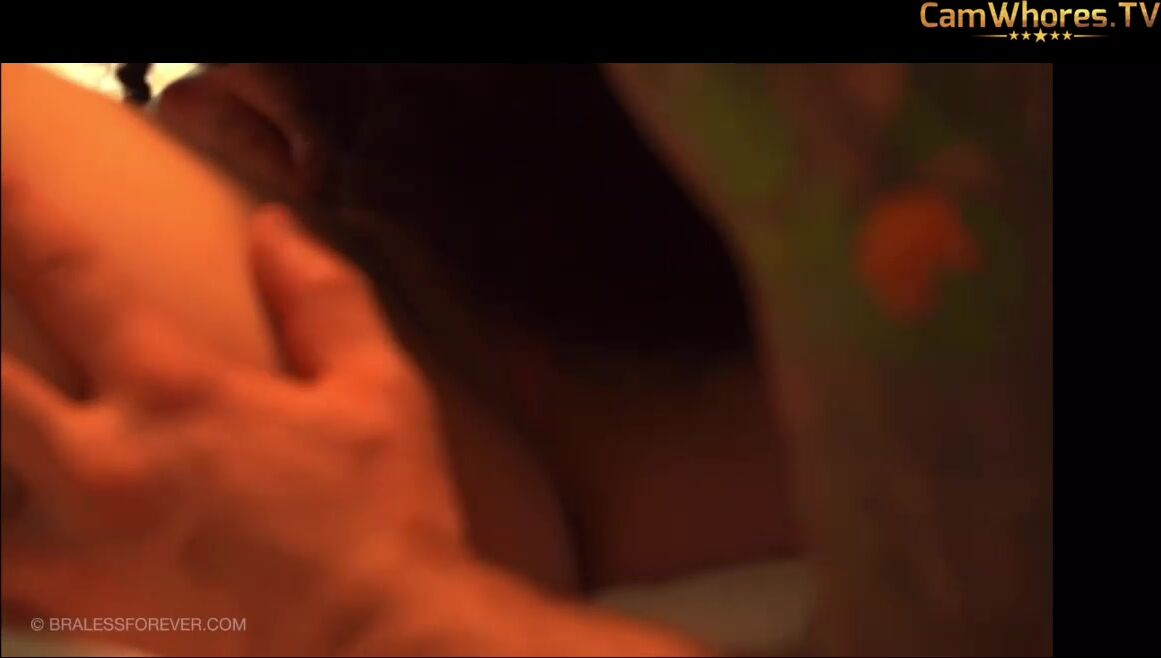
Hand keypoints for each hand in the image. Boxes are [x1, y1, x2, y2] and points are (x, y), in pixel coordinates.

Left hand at [1, 203, 465, 655]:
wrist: (377, 648)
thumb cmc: (384, 517)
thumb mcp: (378, 389)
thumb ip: (322, 296)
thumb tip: (273, 227)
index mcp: (176, 398)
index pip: (69, 277)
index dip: (21, 214)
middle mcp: (100, 467)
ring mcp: (73, 549)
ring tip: (24, 413)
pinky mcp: (74, 612)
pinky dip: (5, 527)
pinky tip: (28, 508)